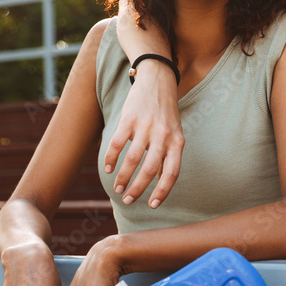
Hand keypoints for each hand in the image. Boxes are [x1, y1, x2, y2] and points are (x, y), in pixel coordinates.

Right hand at [103, 60, 183, 207]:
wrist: (158, 80)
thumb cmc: (166, 113)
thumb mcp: (175, 133)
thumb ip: (169, 155)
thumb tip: (161, 183)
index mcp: (177, 142)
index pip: (172, 173)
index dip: (162, 191)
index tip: (152, 205)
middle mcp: (163, 135)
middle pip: (150, 170)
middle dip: (137, 189)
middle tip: (128, 200)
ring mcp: (146, 126)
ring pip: (132, 159)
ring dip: (123, 177)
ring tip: (118, 188)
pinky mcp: (129, 118)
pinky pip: (118, 143)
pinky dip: (111, 158)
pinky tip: (109, 168)